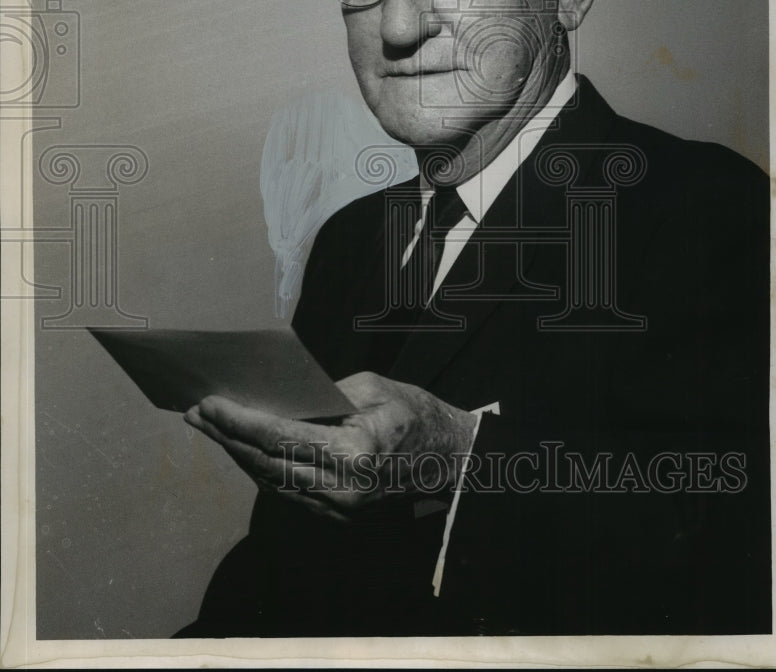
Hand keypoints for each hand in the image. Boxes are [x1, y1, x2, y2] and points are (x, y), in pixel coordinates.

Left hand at [184, 371, 476, 521]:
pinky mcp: (337, 516)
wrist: (449, 459)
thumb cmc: (413, 413)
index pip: (278, 437)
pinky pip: (287, 491)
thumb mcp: (371, 388)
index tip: (209, 402)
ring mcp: (338, 509)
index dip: (238, 420)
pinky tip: (244, 450)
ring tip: (212, 428)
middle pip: (266, 462)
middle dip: (227, 436)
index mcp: (352, 453)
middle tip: (197, 413)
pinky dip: (261, 469)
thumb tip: (275, 399)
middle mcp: (341, 489)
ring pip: (271, 481)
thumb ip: (322, 396)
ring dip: (238, 455)